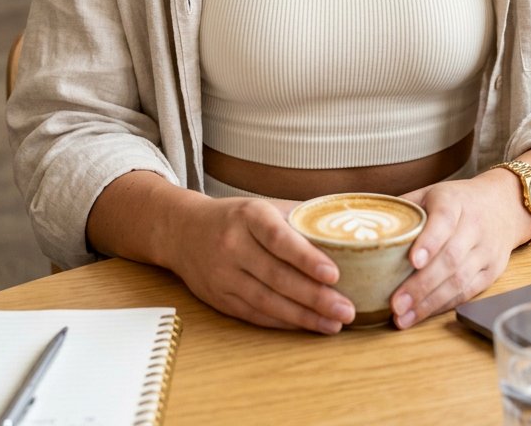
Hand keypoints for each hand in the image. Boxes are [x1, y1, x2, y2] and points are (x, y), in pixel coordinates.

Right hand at [172, 196, 355, 333]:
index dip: (307, 258)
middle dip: (316, 297)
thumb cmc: (236, 217)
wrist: (184, 231)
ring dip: (304, 316)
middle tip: (347, 309)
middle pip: (277, 277)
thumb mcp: (264, 206)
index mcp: (248, 216)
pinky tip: (307, 325)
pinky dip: (284, 323)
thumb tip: (346, 226)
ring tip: (335, 323)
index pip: (279, 239)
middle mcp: (232, 245)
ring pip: (268, 302)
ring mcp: (223, 275)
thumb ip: (299, 216)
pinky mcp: (220, 299)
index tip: (335, 274)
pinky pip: (256, 315)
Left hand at [390, 172, 530, 328]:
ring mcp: (486, 251)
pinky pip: (467, 292)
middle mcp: (474, 226)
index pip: (444, 220)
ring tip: (403, 317)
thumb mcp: (431, 193)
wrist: (504, 206)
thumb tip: (366, 226)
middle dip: (422, 285)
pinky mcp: (492, 272)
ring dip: (430, 302)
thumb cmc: (458, 201)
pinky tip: (422, 314)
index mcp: (455, 202)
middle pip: (450, 258)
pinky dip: (443, 306)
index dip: (429, 242)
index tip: (412, 261)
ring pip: (460, 280)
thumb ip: (404, 208)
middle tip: (395, 303)